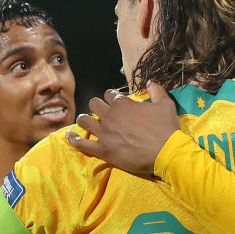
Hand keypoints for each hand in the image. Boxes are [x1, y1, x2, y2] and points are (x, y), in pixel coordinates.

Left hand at [65, 82, 179, 176]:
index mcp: (123, 104)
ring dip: (84, 119)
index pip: (109, 94)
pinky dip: (73, 139)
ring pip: (84, 120)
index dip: (111, 97)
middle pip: (94, 104)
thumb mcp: (165, 104)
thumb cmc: (166, 128)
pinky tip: (68, 136)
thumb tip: (150, 82)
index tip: (114, 101)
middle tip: (100, 111)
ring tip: (85, 121)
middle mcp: (110, 116)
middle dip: (96, 106)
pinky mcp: (102, 150)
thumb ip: (156, 90)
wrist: (165, 152)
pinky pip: (81, 143)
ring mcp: (104, 133)